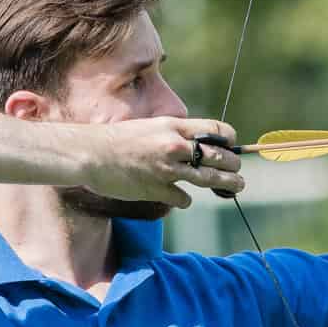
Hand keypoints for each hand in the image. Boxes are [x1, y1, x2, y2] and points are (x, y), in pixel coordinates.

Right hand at [76, 117, 243, 207]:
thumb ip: (176, 135)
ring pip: (209, 179)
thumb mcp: (152, 127)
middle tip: (238, 171)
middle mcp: (175, 147)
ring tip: (237, 186)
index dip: (230, 140)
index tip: (232, 146)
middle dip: (234, 165)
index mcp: (174, 127)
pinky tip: (181, 197)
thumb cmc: (119, 139)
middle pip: (220, 157)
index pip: (217, 131)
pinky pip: (184, 199)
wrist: (90, 154)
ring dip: (227, 184)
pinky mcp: (157, 190)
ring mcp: (167, 170)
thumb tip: (199, 144)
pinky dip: (185, 199)